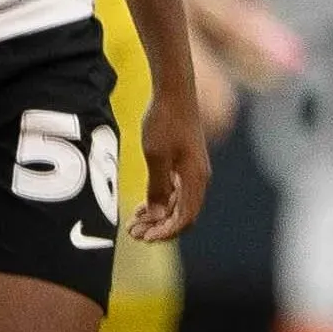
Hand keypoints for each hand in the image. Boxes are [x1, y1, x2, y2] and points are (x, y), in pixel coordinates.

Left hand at [128, 89, 208, 242]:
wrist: (174, 93)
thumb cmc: (165, 122)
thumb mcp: (156, 157)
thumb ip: (158, 188)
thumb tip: (158, 216)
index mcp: (196, 179)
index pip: (185, 218)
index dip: (166, 232)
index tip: (145, 237)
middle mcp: (199, 179)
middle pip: (183, 215)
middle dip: (159, 227)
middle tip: (133, 233)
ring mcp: (193, 172)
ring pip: (178, 205)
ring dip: (158, 217)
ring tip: (134, 223)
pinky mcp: (186, 164)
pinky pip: (176, 192)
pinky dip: (160, 202)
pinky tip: (143, 207)